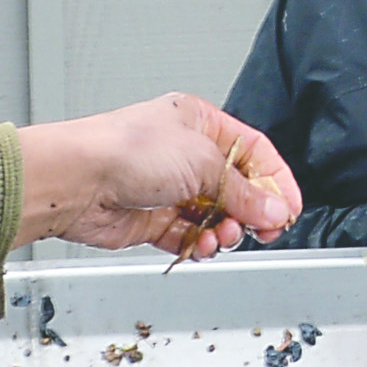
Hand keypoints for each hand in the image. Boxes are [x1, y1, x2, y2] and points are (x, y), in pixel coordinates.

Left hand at [17, 93, 302, 257]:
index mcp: (200, 122)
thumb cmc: (124, 150)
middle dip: (252, 211)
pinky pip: (189, 236)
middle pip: (237, 187)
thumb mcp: (203, 162)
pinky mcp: (152, 218)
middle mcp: (184, 153)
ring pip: (214, 216)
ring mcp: (167, 186)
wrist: (77, 180)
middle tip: (264, 229)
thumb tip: (273, 207)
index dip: (277, 181)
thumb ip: (244, 191)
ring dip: (225, 230)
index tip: (289, 208)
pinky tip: (203, 245)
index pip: (254, 152)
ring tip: (223, 235)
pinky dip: (200, 243)